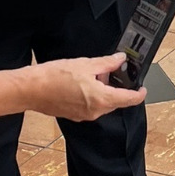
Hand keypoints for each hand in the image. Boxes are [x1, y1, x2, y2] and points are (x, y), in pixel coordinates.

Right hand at [29, 53, 145, 120]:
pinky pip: (90, 106)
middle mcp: (95, 111)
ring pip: (102, 103)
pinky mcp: (75, 115)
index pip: (129, 99)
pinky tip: (81, 84)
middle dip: (116, 87)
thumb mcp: (85, 64)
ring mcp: (85, 115)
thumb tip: (120, 60)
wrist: (31, 89)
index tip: (143, 88)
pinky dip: (92, 96)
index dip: (139, 93)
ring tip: (91, 75)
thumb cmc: (54, 77)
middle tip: (109, 71)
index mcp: (102, 99)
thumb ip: (107, 63)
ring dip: (103, 91)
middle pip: (116, 101)